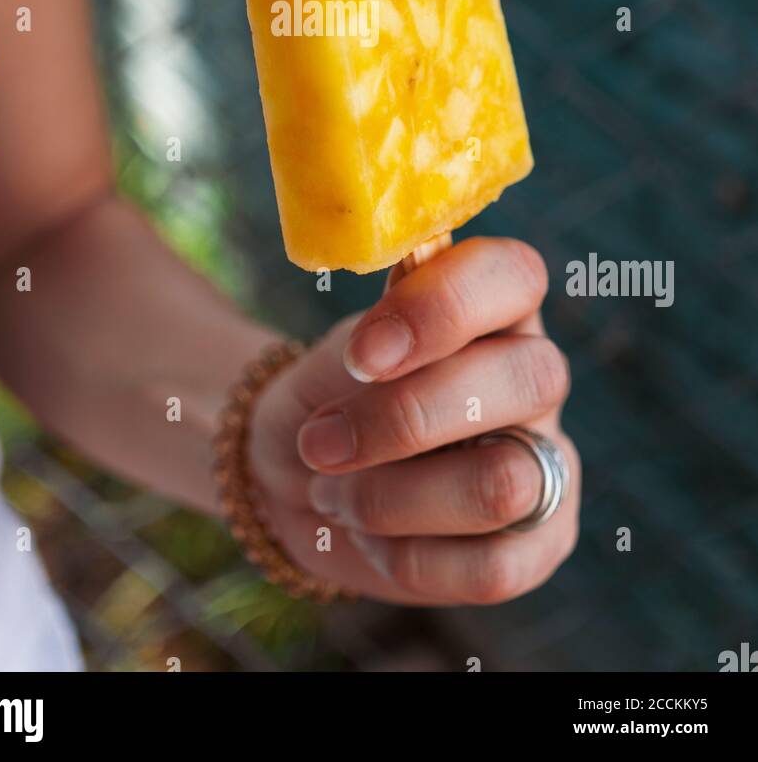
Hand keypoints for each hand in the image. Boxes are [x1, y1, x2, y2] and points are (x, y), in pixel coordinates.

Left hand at [249, 237, 579, 603]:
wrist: (296, 479)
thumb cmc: (329, 398)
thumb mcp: (336, 359)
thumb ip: (372, 343)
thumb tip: (384, 349)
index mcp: (494, 307)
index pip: (515, 275)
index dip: (442, 309)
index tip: (361, 355)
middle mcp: (535, 377)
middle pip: (527, 381)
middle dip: (404, 419)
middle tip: (320, 443)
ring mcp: (547, 463)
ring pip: (504, 485)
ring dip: (389, 498)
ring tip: (332, 491)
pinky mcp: (539, 546)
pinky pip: (491, 568)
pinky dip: (405, 556)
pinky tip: (371, 537)